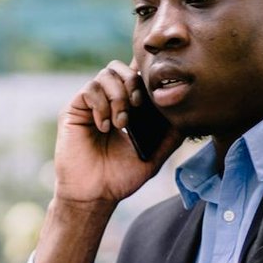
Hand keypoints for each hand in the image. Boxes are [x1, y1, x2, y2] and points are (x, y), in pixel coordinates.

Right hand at [53, 60, 181, 206]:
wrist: (94, 195)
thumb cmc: (120, 178)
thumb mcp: (153, 156)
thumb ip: (170, 137)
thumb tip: (189, 118)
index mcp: (124, 108)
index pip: (134, 76)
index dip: (144, 73)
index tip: (154, 91)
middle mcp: (106, 102)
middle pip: (119, 67)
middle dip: (133, 82)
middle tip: (138, 107)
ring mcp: (90, 105)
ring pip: (105, 75)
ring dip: (118, 96)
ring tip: (122, 123)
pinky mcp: (74, 110)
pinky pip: (89, 90)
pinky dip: (101, 105)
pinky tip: (105, 127)